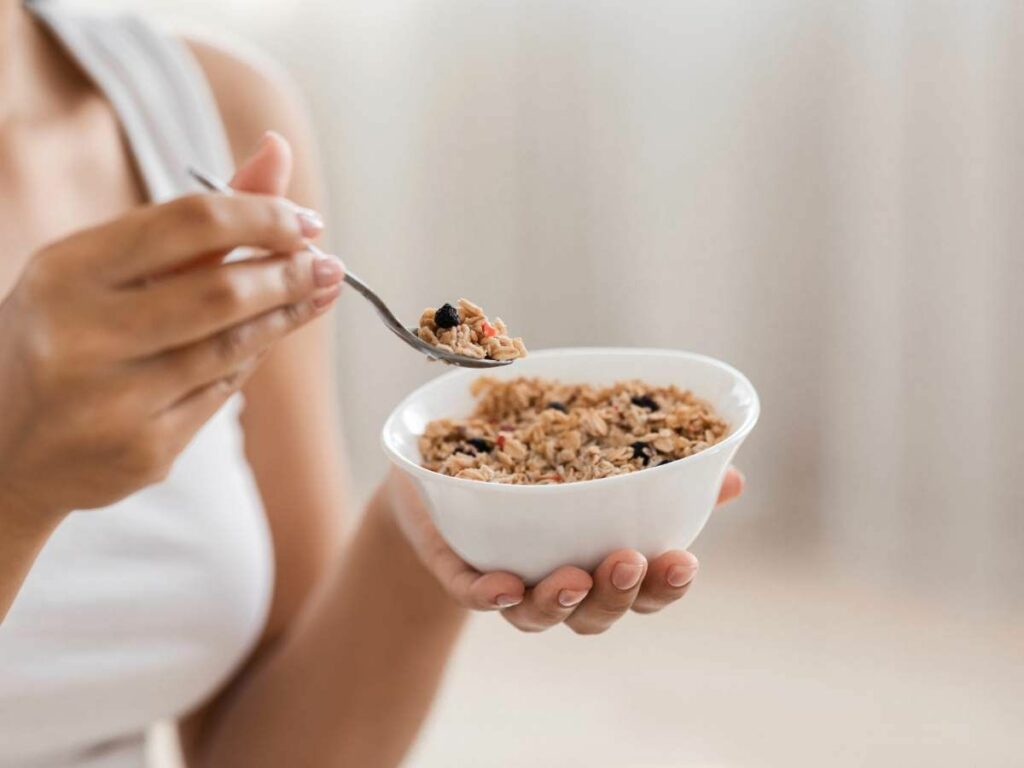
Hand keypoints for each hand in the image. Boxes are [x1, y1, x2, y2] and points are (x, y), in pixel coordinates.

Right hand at [0, 134, 344, 522]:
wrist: (4, 450)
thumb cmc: (65, 337)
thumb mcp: (103, 270)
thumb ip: (196, 219)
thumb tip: (279, 151)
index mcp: (65, 272)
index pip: (189, 223)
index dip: (262, 215)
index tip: (306, 220)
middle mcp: (81, 336)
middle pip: (220, 291)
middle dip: (288, 273)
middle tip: (327, 264)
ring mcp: (111, 401)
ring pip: (230, 348)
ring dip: (286, 315)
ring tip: (319, 292)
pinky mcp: (142, 451)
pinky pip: (221, 395)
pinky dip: (249, 360)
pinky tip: (267, 338)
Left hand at [387, 466, 744, 633]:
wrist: (445, 468)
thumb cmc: (539, 469)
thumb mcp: (602, 457)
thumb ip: (660, 471)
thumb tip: (730, 474)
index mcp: (602, 563)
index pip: (645, 591)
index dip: (666, 586)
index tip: (686, 560)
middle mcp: (560, 585)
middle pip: (596, 614)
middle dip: (616, 594)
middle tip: (628, 561)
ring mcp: (509, 581)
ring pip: (535, 614)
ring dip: (558, 600)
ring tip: (574, 577)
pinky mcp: (458, 569)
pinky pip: (471, 593)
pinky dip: (487, 594)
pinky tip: (501, 585)